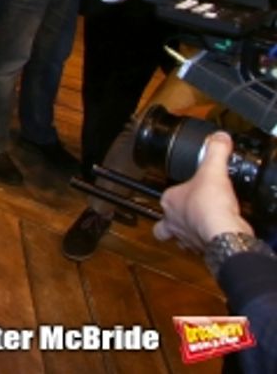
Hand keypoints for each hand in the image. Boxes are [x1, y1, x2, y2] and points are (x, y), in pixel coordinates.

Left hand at [154, 131, 251, 252]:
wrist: (224, 232)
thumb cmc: (210, 204)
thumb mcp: (213, 170)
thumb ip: (215, 151)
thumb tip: (219, 138)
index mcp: (169, 201)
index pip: (166, 195)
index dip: (178, 192)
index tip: (188, 189)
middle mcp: (173, 221)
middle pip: (162, 225)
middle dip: (169, 223)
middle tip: (183, 216)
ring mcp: (186, 238)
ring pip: (179, 240)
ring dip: (186, 235)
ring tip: (198, 227)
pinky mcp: (203, 249)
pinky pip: (200, 248)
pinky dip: (205, 243)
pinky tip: (214, 236)